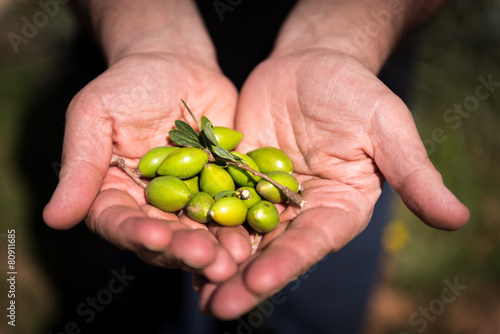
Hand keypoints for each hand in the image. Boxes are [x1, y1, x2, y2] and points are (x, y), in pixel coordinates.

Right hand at [43, 51, 242, 281]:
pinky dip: (242, 224)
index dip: (134, 232)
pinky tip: (254, 235)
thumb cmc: (128, 84)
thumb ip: (80, 166)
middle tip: (206, 258)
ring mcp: (189, 200)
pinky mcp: (221, 189)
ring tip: (234, 259)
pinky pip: (231, 210)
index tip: (153, 235)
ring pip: (200, 232)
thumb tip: (53, 219)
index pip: (119, 222)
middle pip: (164, 237)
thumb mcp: (94, 115)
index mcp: (115, 192)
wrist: (176, 65)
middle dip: (183, 249)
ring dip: (216, 248)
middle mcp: (151, 205)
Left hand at [197, 49, 468, 318]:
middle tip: (217, 307)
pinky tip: (176, 243)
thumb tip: (457, 220)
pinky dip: (199, 224)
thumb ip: (414, 173)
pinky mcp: (237, 178)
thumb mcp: (387, 127)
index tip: (260, 282)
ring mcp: (266, 197)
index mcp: (340, 207)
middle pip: (274, 250)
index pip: (315, 241)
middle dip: (245, 279)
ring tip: (193, 288)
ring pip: (241, 234)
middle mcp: (302, 211)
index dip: (289, 262)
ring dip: (217, 262)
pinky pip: (216, 203)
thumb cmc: (355, 91)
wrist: (312, 64)